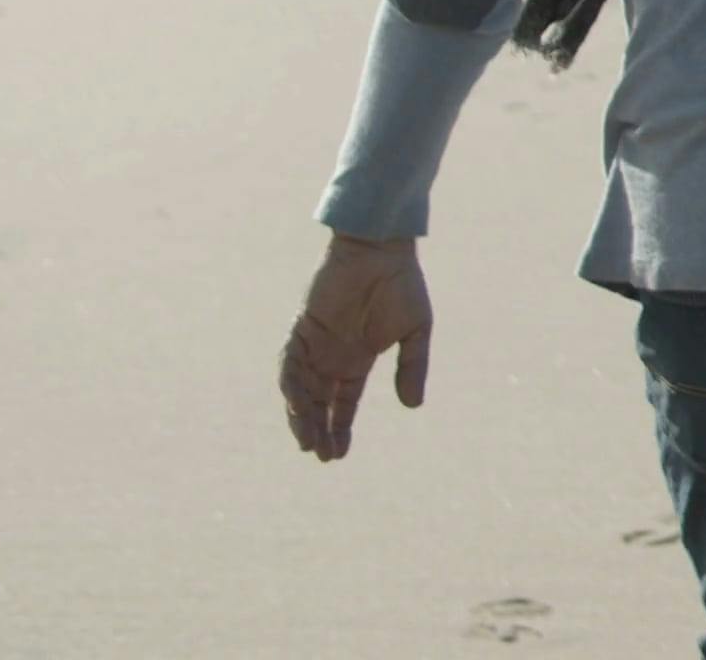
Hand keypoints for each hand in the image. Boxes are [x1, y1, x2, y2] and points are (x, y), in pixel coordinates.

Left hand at [279, 232, 432, 461]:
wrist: (381, 249)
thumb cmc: (402, 284)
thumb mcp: (415, 331)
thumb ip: (411, 366)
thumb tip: (413, 406)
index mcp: (357, 358)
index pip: (343, 402)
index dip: (340, 428)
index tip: (339, 454)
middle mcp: (332, 356)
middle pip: (319, 402)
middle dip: (319, 430)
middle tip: (322, 456)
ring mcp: (315, 344)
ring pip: (301, 390)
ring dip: (303, 416)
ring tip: (308, 442)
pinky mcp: (301, 329)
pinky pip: (290, 364)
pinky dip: (292, 387)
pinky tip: (299, 407)